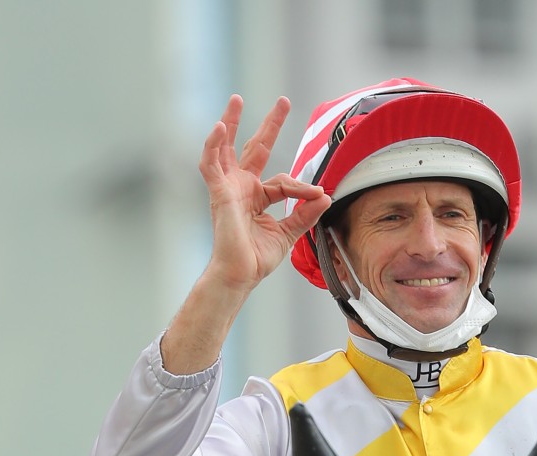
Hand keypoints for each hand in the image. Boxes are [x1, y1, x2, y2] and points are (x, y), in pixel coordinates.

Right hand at [198, 95, 330, 291]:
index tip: (319, 194)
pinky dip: (213, 145)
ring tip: (236, 100)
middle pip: (254, 148)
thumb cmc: (257, 258)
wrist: (241, 275)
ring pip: (226, 148)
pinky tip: (219, 127)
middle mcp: (241, 188)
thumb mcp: (289, 232)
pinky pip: (210, 164)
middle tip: (283, 101)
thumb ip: (305, 213)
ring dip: (230, 123)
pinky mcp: (218, 193)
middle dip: (269, 125)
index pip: (282, 181)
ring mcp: (228, 188)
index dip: (301, 186)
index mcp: (257, 196)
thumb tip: (325, 194)